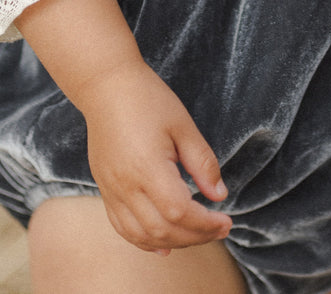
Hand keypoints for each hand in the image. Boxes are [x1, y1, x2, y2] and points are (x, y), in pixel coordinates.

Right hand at [78, 59, 231, 256]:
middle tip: (219, 228)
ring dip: (172, 242)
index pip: (179, 213)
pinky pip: (122, 227)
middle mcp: (126, 185)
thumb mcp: (183, 124)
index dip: (205, 224)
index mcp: (147, 168)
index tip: (226, 221)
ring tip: (197, 235)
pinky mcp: (105, 188)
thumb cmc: (147, 99)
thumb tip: (219, 195)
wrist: (106, 85)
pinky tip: (163, 245)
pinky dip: (144, 241)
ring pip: (141, 235)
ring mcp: (111, 190)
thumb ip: (202, 162)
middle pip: (162, 231)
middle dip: (195, 237)